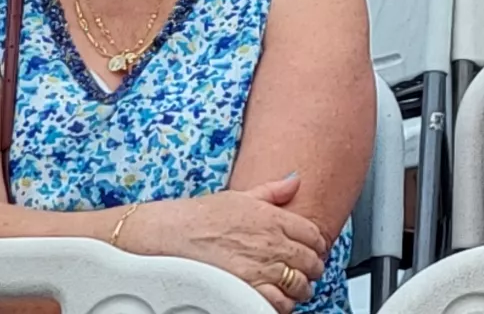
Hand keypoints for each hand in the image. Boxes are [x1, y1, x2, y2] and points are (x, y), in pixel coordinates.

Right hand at [121, 178, 329, 308]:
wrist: (167, 236)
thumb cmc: (197, 216)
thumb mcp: (238, 196)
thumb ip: (271, 191)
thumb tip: (294, 181)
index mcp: (272, 218)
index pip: (314, 234)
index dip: (317, 245)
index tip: (312, 250)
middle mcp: (271, 243)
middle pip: (311, 262)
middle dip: (311, 268)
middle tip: (303, 271)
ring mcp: (260, 269)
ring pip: (299, 286)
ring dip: (298, 289)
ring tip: (289, 288)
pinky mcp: (246, 290)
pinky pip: (278, 304)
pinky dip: (280, 305)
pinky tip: (272, 299)